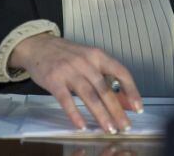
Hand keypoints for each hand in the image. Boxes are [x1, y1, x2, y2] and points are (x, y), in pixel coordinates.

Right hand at [9, 34, 142, 132]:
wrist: (36, 45)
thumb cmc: (65, 54)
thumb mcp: (87, 59)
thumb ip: (104, 77)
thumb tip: (124, 101)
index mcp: (96, 55)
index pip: (120, 72)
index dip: (131, 90)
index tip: (137, 108)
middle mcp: (84, 62)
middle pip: (105, 89)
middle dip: (117, 110)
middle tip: (124, 126)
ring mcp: (68, 71)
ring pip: (89, 96)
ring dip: (101, 115)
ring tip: (109, 128)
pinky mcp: (53, 80)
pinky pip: (66, 100)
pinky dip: (75, 114)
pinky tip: (82, 125)